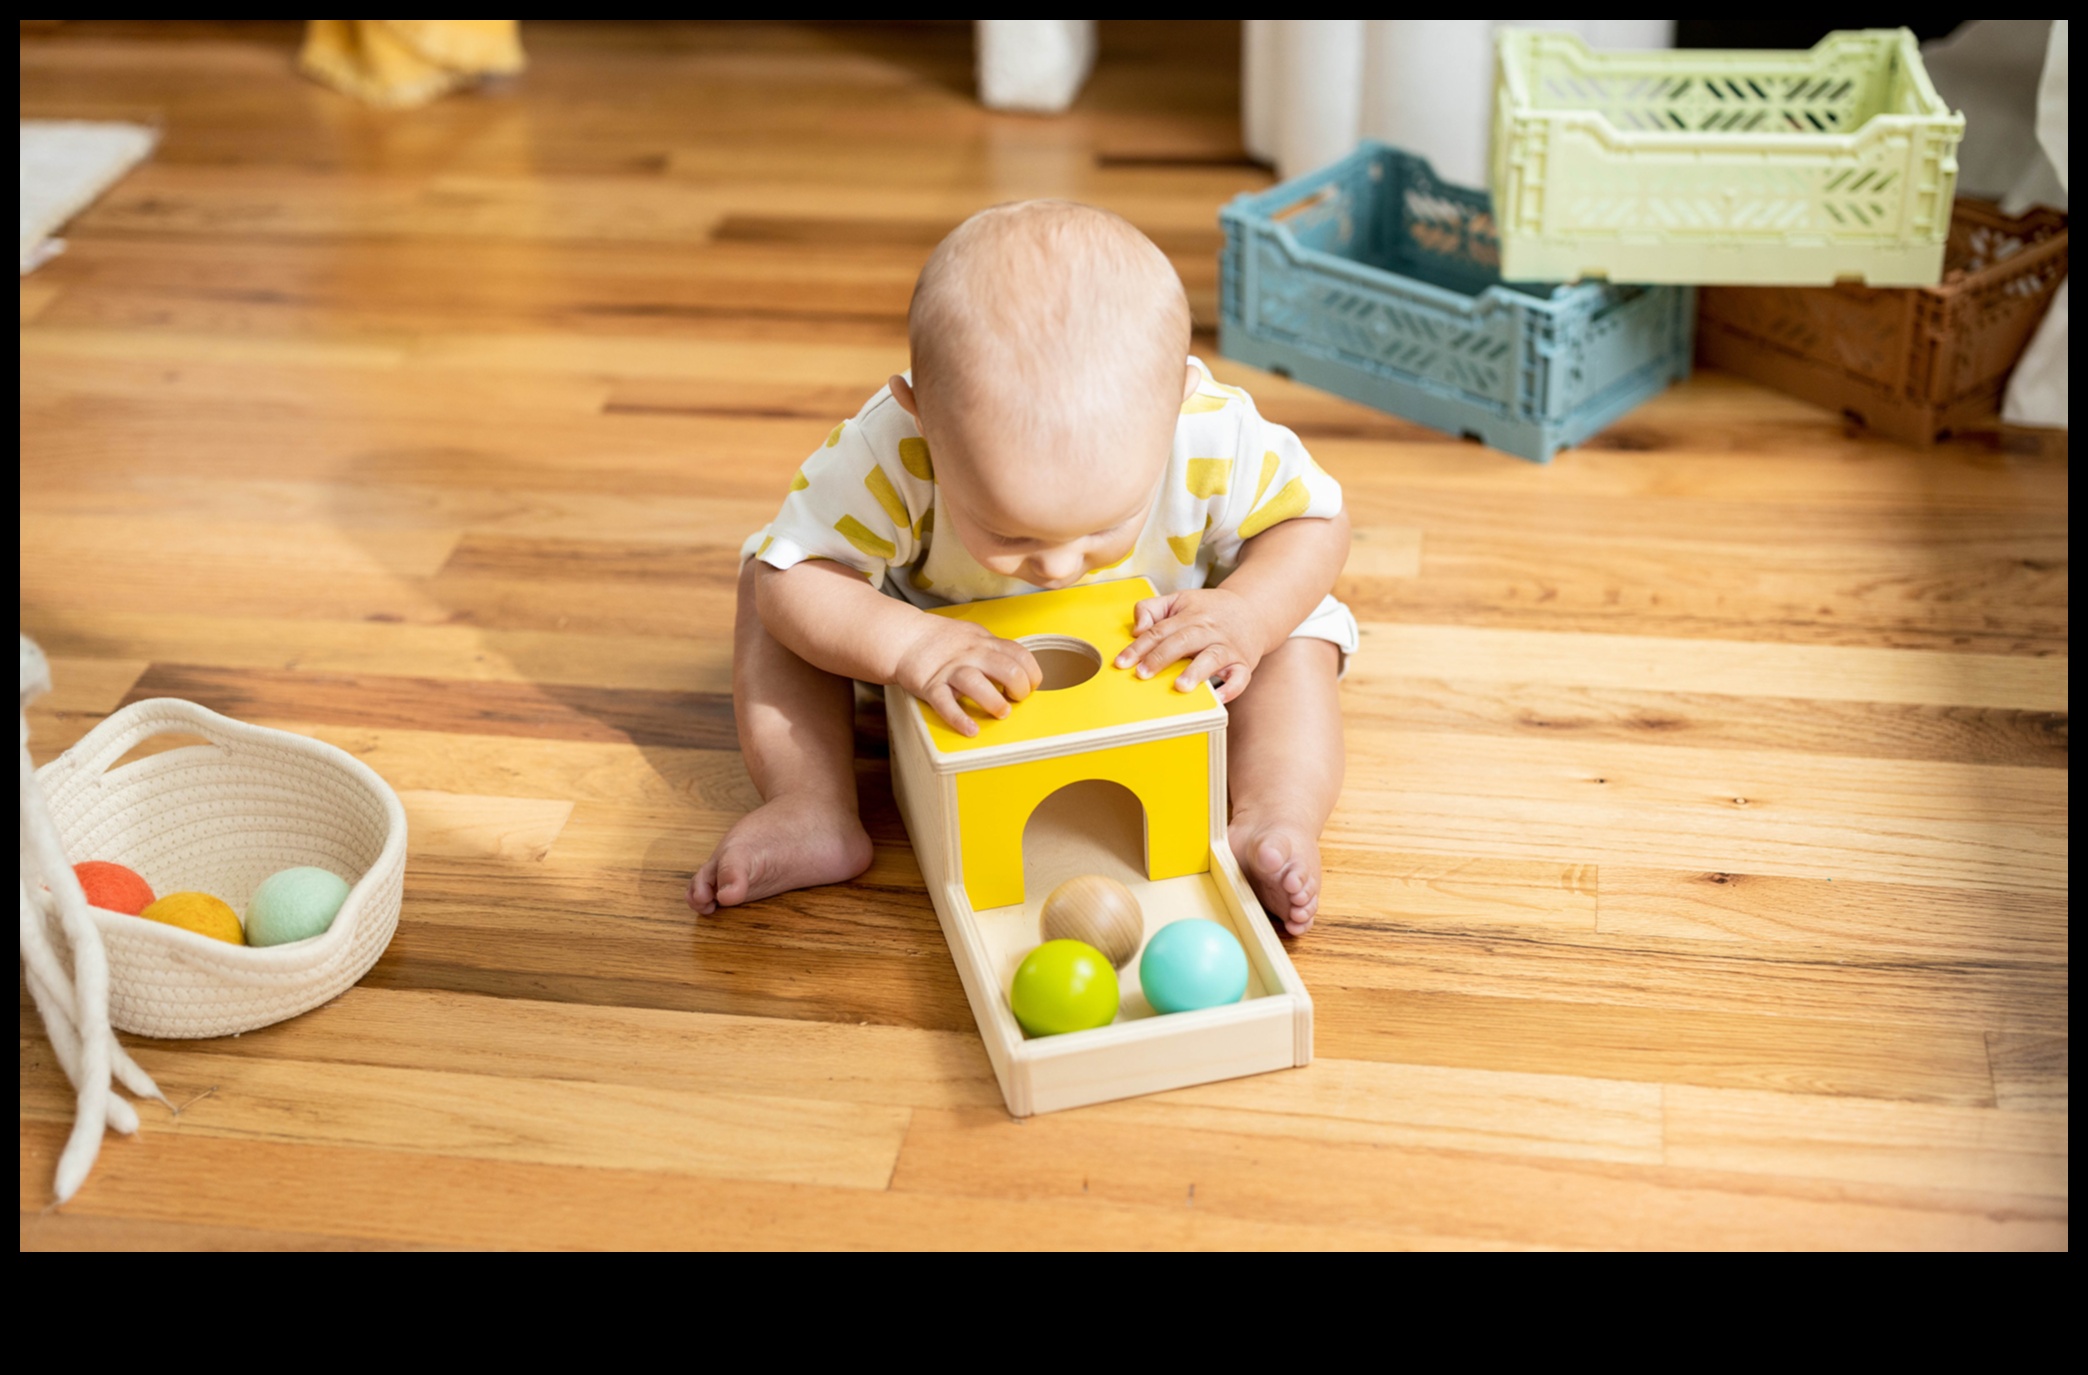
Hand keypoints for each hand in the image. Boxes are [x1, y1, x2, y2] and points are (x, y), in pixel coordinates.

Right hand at [894, 615, 1042, 735]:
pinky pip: (945, 703)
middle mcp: (971, 655)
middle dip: (1020, 688)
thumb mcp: (974, 636)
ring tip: (1002, 712)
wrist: (905, 637)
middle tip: (1016, 699)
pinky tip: (971, 729)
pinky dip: (959, 718)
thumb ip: (995, 650)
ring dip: (994, 702)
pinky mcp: (931, 685)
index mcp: (984, 642)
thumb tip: (1019, 668)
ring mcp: (951, 670)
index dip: (1032, 672)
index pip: (1020, 654)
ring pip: (977, 684)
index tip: (1031, 685)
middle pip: (1006, 668)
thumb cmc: (942, 641)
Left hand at [1114, 588, 1266, 704]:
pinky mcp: (1243, 663)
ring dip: (1196, 671)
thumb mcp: (1180, 600)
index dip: (1139, 647)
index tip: (1122, 662)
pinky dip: (1232, 688)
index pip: (1159, 630)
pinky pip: (1240, 677)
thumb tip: (1137, 629)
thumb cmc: (1211, 610)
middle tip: (1142, 674)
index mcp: (1189, 615)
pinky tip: (1220, 698)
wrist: (1253, 610)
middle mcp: (1208, 630)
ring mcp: (1227, 647)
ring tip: (1180, 686)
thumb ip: (1152, 608)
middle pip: (1182, 642)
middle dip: (1161, 658)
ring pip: (1211, 658)